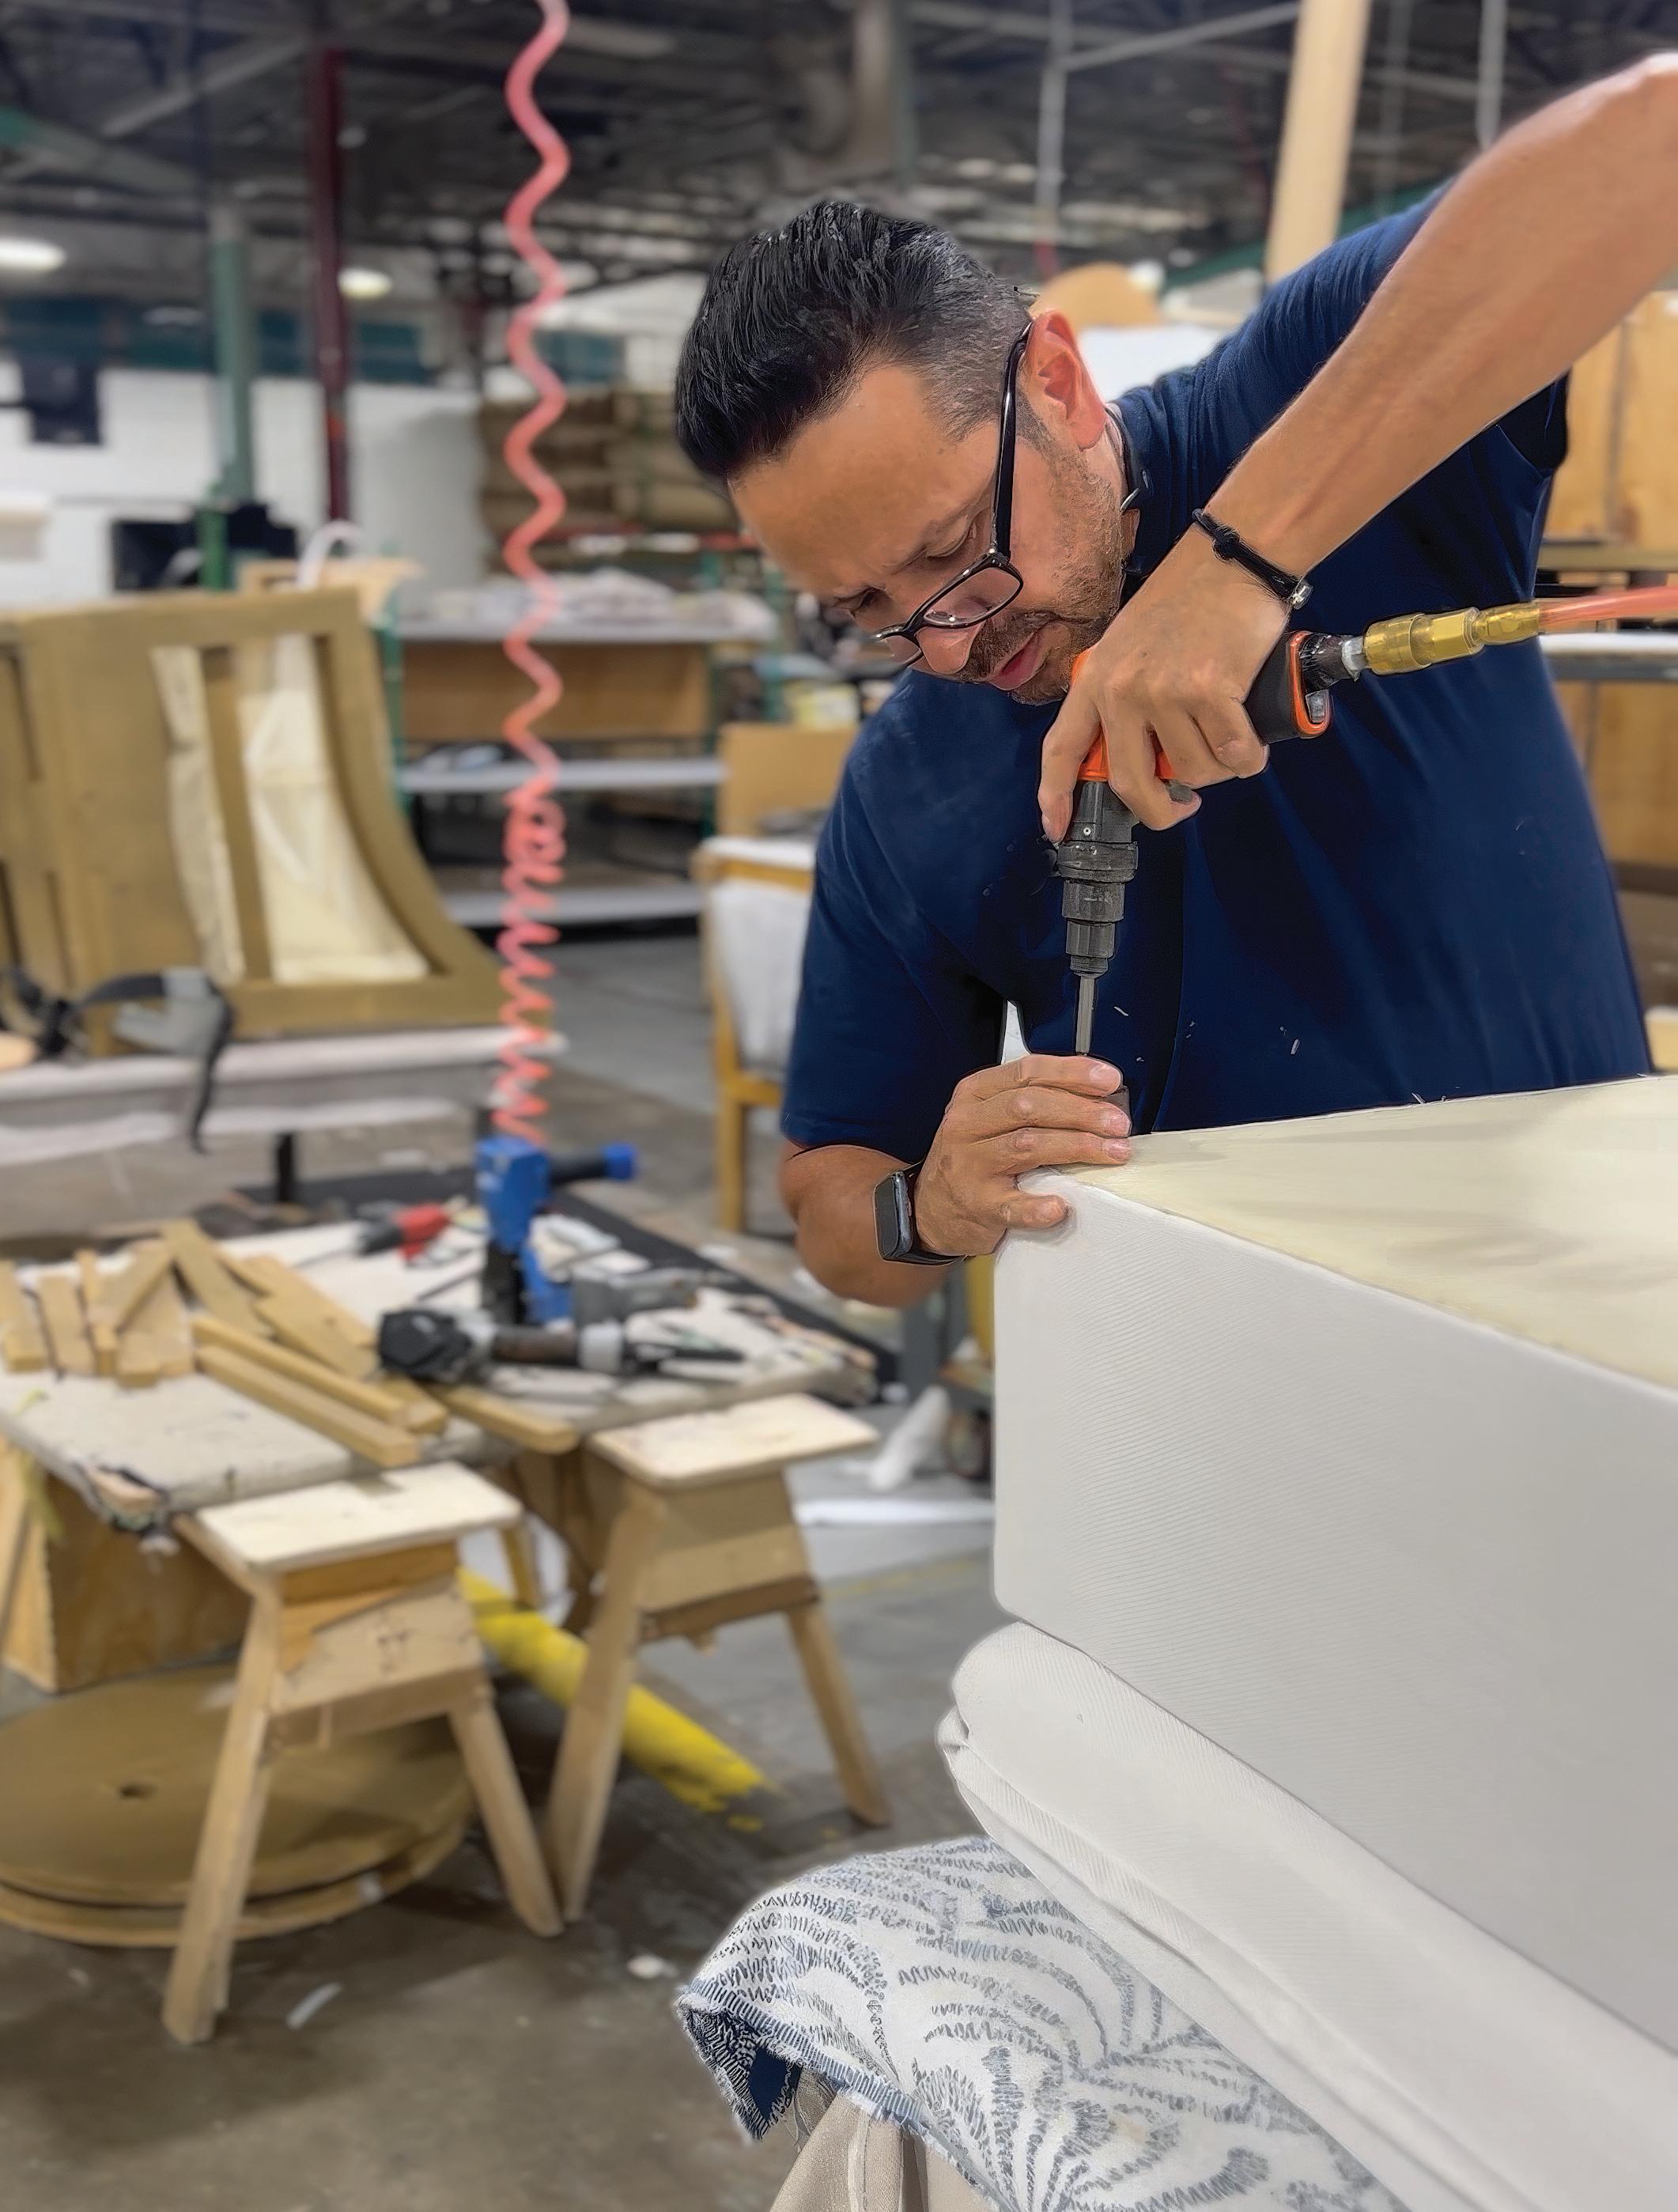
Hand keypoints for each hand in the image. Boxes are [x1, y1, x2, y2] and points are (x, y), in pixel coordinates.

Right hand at [913, 1055, 1130, 1256]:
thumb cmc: (974, 1157)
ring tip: (1114, 1152)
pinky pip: (1010, 1206)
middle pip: (1029, 1106)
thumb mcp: (990, 1117)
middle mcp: (967, 1124)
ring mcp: (969, 1165)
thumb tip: (1100, 1097)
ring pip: (1027, 1146)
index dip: (1072, 1073)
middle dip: (1081, 1111)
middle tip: (1120, 1123)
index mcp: (975, 1094)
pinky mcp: (976, 1205)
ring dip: (1077, 1147)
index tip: (1110, 1080)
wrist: (929, 1209)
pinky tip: (1060, 1206)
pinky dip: (1037, 1207)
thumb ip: (1033, 1102)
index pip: (1027, 1072)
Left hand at [1039, 525, 1287, 837]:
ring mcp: (1163, 691)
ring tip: (1230, 743)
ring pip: (1192, 771)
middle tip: (1183, 805)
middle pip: (1131, 783)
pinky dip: (1248, 757)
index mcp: (1095, 680)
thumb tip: (1146, 757)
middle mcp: (1121, 690)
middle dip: (1162, 811)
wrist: (1230, 559)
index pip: (1061, 749)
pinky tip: (1252, 742)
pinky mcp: (1208, 691)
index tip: (1057, 829)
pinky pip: (1231, 753)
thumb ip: (1123, 696)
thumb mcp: (1129, 645)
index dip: (1055, 796)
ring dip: (1218, 770)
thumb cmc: (1186, 600)